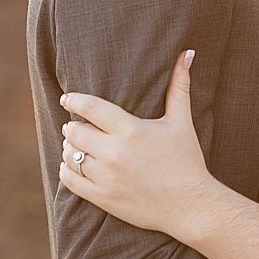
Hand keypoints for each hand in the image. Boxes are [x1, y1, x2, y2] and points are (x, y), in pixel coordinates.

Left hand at [57, 50, 221, 239]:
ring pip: (69, 155)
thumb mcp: (182, 122)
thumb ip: (179, 87)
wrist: (192, 206)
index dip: (74, 100)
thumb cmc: (187, 160)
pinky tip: (75, 165)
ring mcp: (107, 177)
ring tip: (78, 146)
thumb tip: (187, 53)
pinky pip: (69, 179)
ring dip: (70, 148)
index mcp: (133, 131)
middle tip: (78, 127)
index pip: (90, 108)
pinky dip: (66, 170)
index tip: (68, 98)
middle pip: (73, 131)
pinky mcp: (102, 198)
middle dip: (73, 127)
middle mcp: (115, 153)